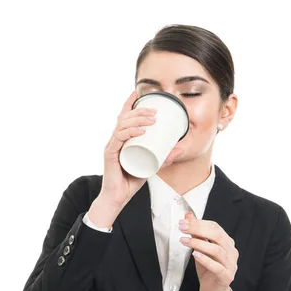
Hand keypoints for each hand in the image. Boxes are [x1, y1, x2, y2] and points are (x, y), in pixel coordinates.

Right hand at [99, 90, 184, 209]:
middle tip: (155, 112)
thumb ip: (164, 158)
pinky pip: (119, 139)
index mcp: (121, 139)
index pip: (123, 117)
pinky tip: (140, 131)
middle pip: (124, 118)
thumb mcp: (152, 166)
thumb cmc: (131, 181)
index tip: (138, 92)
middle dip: (139, 110)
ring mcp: (111, 146)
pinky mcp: (110, 155)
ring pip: (122, 125)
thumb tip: (180, 148)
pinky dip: (130, 133)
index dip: (129, 103)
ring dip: (138, 119)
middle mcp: (114, 140)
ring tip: (152, 119)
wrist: (118, 198)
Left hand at [178, 211, 237, 290]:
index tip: (183, 222)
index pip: (215, 227)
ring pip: (217, 250)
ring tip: (184, 241)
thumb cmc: (208, 269)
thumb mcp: (200, 249)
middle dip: (198, 230)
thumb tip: (188, 216)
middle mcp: (231, 252)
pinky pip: (217, 267)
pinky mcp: (226, 277)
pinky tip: (195, 255)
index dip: (199, 223)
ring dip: (199, 243)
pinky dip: (206, 260)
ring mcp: (231, 265)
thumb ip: (196, 232)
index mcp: (226, 242)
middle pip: (217, 236)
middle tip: (183, 228)